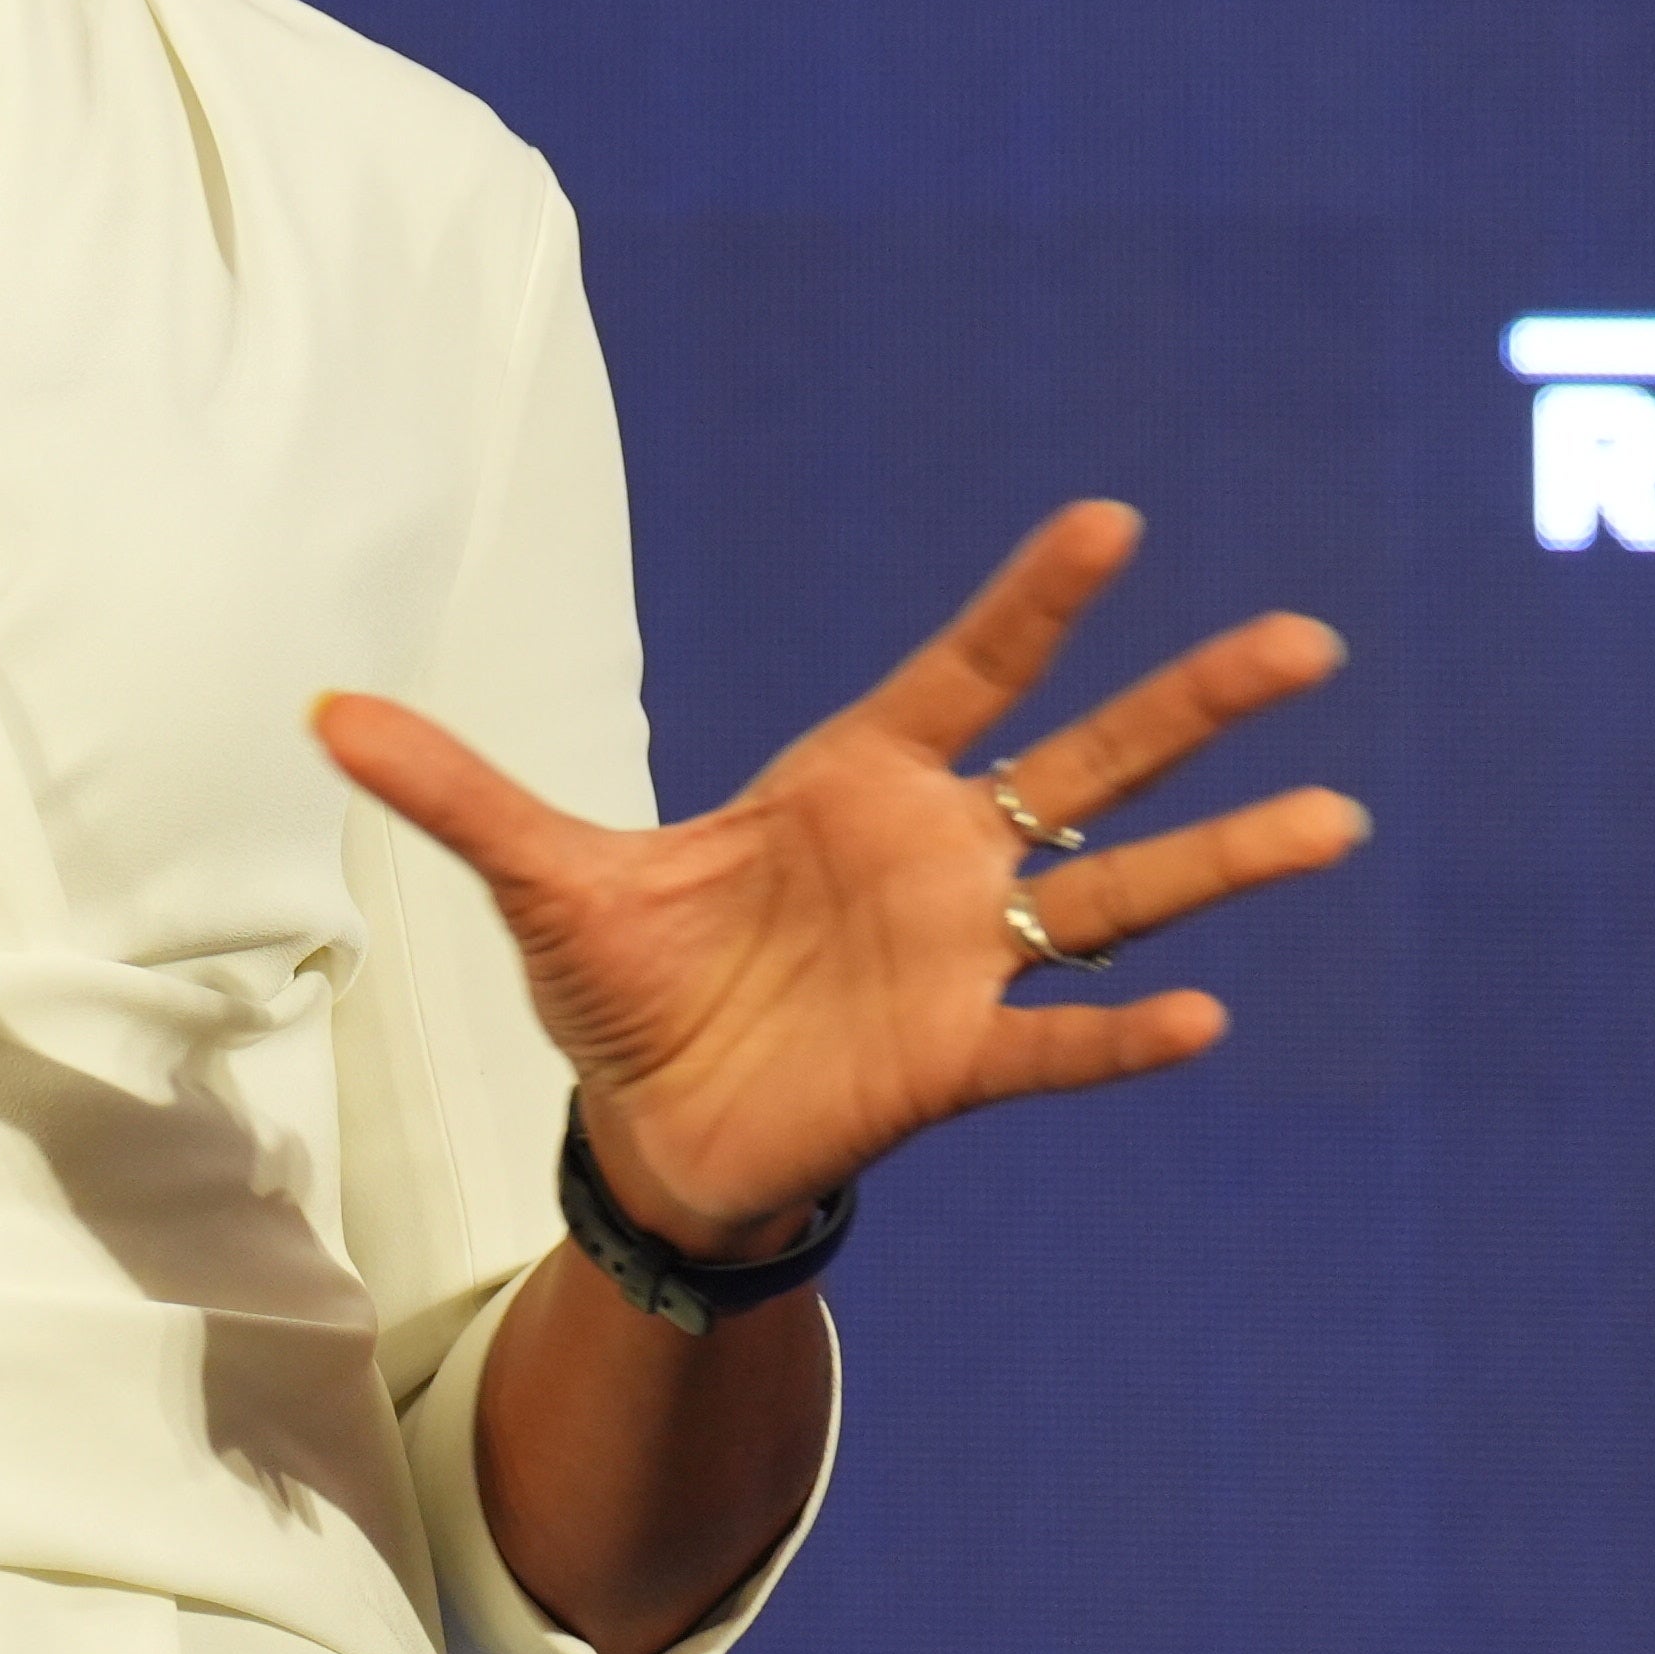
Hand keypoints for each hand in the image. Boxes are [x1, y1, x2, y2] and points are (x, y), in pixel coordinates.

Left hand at [314, 500, 1358, 1253]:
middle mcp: (937, 859)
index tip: (1115, 523)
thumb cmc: (625, 982)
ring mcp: (963, 960)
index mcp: (853, 784)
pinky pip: (1060, 1045)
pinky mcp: (955, 1065)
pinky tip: (1210, 1020)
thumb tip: (319, 709)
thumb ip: (453, 789)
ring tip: (1335, 814)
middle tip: (1311, 639)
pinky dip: (1126, 1036)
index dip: (1035, 604)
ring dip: (1222, 860)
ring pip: (1120, 899)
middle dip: (1193, 704)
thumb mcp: (536, 876)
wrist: (652, 1130)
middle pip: (1089, 762)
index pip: (966, 671)